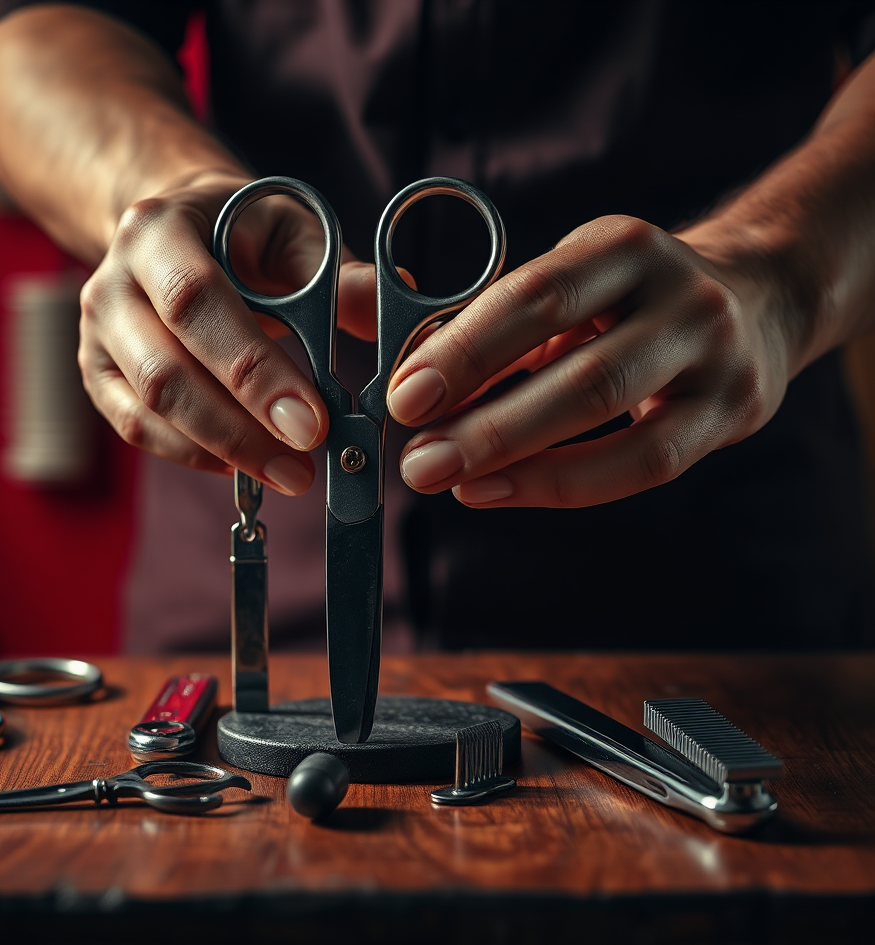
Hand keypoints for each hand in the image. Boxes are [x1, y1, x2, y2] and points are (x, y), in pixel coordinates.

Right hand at [78, 171, 377, 493]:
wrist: (180, 232)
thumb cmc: (246, 235)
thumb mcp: (296, 234)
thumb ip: (341, 271)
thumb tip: (398, 290)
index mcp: (159, 229)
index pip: (196, 304)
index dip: (253, 371)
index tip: (313, 424)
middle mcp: (113, 281)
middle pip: (167, 372)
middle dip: (241, 429)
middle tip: (306, 468)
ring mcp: (98, 333)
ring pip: (149, 409)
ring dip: (223, 451)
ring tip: (290, 474)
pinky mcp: (98, 374)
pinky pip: (137, 429)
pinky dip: (193, 454)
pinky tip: (243, 465)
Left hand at [386, 215, 790, 507]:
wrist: (755, 300)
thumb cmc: (624, 304)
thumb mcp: (562, 289)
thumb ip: (483, 325)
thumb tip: (396, 368)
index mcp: (622, 248)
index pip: (535, 296)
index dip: (464, 352)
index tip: (404, 398)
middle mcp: (682, 296)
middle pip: (581, 374)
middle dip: (488, 427)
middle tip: (417, 462)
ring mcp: (717, 357)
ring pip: (615, 423)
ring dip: (520, 461)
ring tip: (451, 482)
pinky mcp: (732, 413)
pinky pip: (643, 466)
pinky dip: (562, 484)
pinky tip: (499, 490)